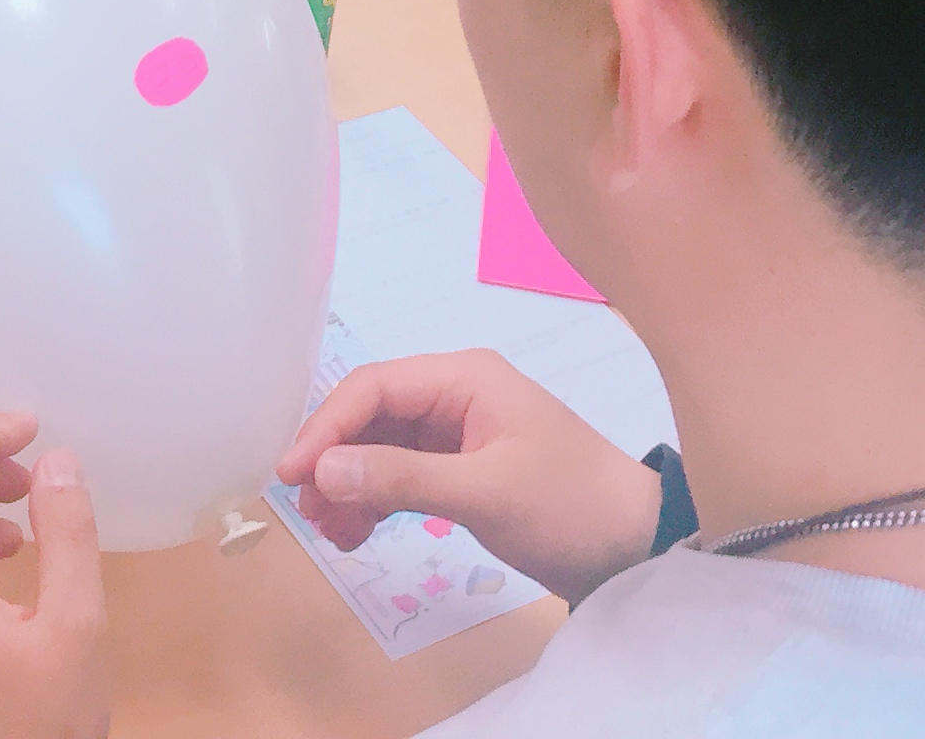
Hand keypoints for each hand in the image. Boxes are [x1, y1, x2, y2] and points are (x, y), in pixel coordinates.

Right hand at [274, 350, 661, 604]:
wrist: (634, 546)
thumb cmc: (566, 506)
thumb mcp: (484, 493)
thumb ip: (402, 478)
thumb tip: (321, 470)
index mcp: (465, 378)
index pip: (374, 387)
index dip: (325, 427)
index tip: (290, 476)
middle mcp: (458, 394)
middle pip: (372, 415)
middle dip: (335, 461)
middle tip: (309, 515)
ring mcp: (460, 431)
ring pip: (382, 448)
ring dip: (351, 485)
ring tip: (334, 534)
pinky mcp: (464, 468)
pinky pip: (402, 474)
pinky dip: (376, 500)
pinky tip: (359, 533)